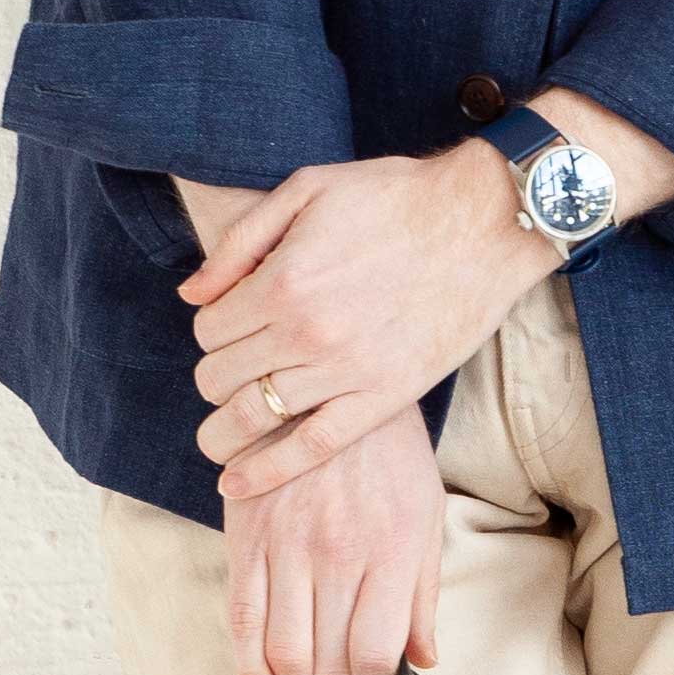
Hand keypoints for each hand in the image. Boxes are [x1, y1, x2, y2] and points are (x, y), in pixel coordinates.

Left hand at [183, 147, 546, 497]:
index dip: (209, 329)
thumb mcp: (307, 189)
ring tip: (217, 435)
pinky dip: (266, 472)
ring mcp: (344, 370)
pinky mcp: (382, 398)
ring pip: (252, 417)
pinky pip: (311, 447)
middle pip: (220, 376)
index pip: (208, 329)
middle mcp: (305, 331)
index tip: (227, 327)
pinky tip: (236, 485)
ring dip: (223, 430)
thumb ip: (241, 241)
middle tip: (232, 370)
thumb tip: (191, 295)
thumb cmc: (395, 198)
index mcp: (282, 279)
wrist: (483, 223)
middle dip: (214, 375)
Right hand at [220, 409, 445, 674]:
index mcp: (389, 549)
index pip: (378, 654)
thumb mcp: (425, 512)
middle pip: (330, 664)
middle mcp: (335, 554)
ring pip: (284, 655)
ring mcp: (285, 550)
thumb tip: (425, 660)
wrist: (322, 384)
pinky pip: (242, 625)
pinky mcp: (245, 543)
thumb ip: (422, 592)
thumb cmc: (384, 453)